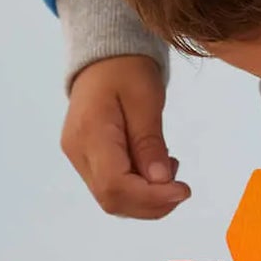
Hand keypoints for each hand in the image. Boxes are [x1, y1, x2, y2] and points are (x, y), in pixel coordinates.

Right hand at [60, 56, 189, 218]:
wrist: (105, 58)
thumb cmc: (126, 70)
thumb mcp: (146, 100)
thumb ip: (150, 143)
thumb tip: (160, 181)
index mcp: (90, 133)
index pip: (115, 185)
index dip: (151, 197)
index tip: (183, 190)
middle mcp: (78, 152)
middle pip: (112, 199)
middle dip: (152, 203)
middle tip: (181, 184)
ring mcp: (80, 158)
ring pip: (113, 199)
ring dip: (148, 198)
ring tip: (169, 169)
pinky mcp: (88, 160)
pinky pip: (113, 187)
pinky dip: (139, 189)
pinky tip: (155, 168)